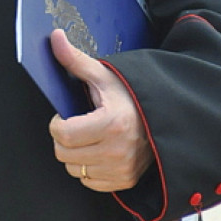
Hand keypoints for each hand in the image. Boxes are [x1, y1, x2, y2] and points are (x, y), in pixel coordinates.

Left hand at [48, 29, 152, 191]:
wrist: (165, 115)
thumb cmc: (132, 94)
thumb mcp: (104, 75)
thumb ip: (75, 60)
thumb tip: (55, 38)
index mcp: (112, 123)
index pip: (63, 134)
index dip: (57, 123)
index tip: (65, 115)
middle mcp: (118, 151)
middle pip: (64, 154)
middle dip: (63, 138)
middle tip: (75, 124)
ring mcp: (123, 169)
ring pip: (74, 170)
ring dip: (74, 154)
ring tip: (88, 136)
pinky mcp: (125, 180)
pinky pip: (89, 182)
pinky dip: (88, 168)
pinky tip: (97, 150)